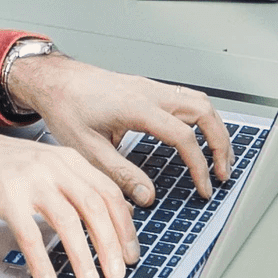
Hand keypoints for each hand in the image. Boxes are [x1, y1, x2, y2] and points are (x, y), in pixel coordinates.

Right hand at [0, 126, 141, 277]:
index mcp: (68, 159)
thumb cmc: (0, 168)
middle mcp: (54, 166)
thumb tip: (102, 222)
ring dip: (83, 256)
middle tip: (118, 274)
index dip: (124, 225)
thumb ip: (71, 186)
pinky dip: (43, 262)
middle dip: (111, 244)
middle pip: (94, 207)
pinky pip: (30, 235)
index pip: (108, 192)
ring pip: (68, 222)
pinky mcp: (6, 197)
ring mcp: (30, 180)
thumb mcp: (44, 167)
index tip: (132, 252)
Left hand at [3, 52, 234, 209]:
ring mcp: (151, 88)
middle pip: (203, 110)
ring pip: (199, 101)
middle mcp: (149, 93)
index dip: (198, 164)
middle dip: (221, 142)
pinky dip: (200, 119)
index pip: (183, 135)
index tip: (203, 187)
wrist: (55, 81)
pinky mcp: (147, 89)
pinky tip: (197, 137)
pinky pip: (186, 99)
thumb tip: (147, 196)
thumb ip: (119, 175)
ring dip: (214, 128)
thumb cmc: (66, 108)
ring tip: (218, 157)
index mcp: (137, 107)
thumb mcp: (87, 149)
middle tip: (223, 172)